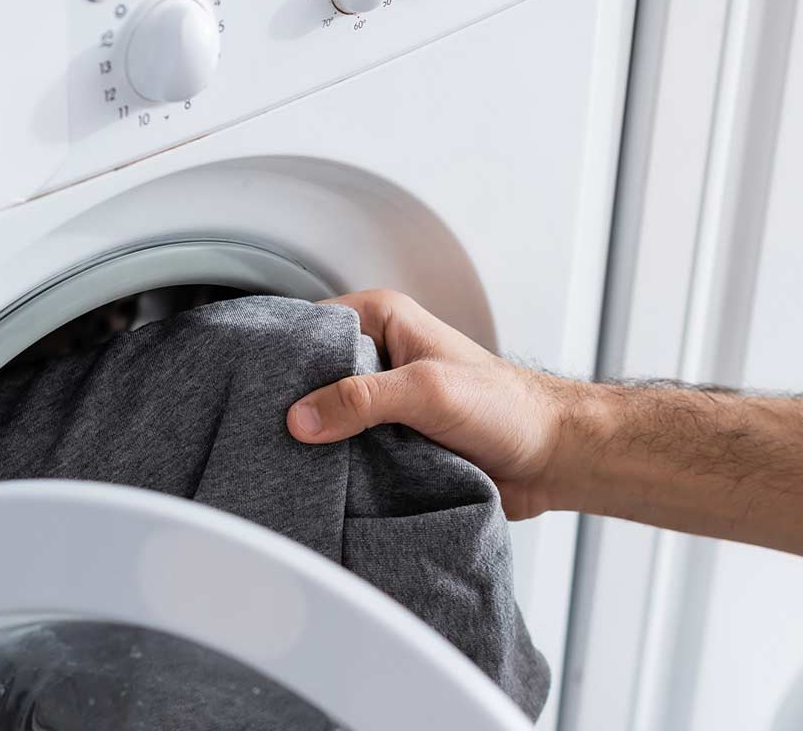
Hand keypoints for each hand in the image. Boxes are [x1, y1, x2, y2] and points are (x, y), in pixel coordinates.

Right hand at [286, 290, 586, 519]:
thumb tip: (299, 417)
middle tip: (260, 432)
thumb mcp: (428, 392)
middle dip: (294, 404)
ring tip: (279, 463)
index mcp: (383, 319)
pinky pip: (346, 451)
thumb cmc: (505, 407)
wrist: (549, 457)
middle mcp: (378, 354)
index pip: (312, 327)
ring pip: (326, 418)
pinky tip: (314, 483)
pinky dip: (335, 467)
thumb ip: (363, 399)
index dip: (284, 356)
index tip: (252, 386)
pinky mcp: (389, 440)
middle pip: (313, 376)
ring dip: (315, 442)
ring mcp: (382, 399)